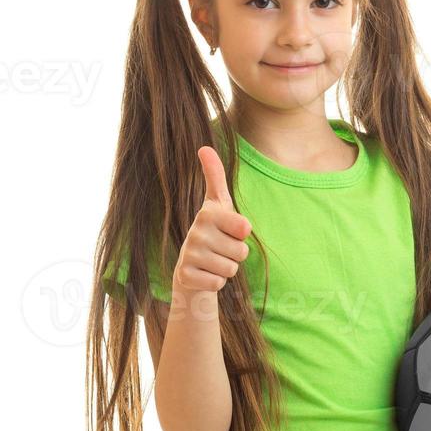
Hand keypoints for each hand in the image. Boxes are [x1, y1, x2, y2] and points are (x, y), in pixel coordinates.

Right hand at [173, 146, 251, 293]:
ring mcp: (189, 254)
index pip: (245, 227)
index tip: (230, 230)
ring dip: (226, 269)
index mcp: (208, 213)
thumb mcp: (217, 204)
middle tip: (220, 250)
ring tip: (213, 262)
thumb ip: (215, 176)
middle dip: (236, 255)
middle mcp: (196, 232)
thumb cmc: (212, 232)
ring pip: (231, 269)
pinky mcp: (184, 276)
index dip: (242, 234)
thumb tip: (203, 147)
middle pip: (241, 252)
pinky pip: (218, 284)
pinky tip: (205, 274)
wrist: (190, 267)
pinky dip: (216, 283)